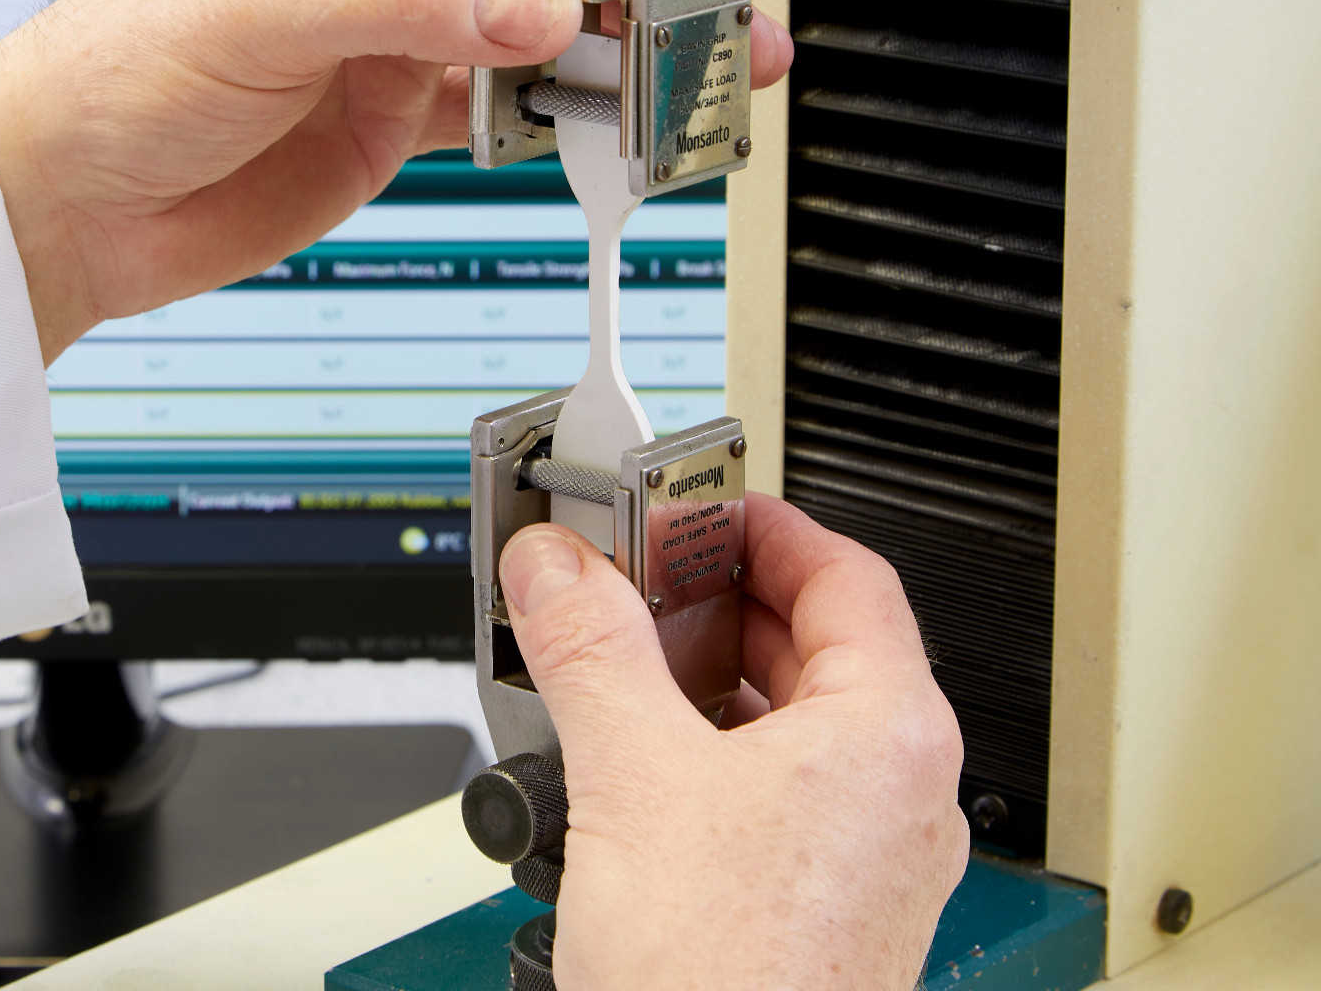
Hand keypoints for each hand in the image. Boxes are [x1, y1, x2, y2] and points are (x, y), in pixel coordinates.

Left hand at [0, 0, 793, 359]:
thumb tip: (536, 2)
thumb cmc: (117, 65)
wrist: (70, 205)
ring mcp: (399, 31)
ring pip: (538, 30)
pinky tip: (604, 131)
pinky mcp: (401, 113)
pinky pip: (510, 108)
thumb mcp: (268, 4)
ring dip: (608, 59)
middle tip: (698, 22)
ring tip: (676, 84)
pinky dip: (561, 125)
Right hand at [498, 494, 966, 989]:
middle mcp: (896, 791)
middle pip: (809, 645)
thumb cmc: (730, 981)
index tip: (692, 508)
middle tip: (626, 582)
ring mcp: (863, 855)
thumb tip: (555, 566)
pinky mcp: (818, 906)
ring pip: (781, 725)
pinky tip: (626, 774)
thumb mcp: (634, 775)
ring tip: (608, 673)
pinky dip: (698, 759)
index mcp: (889, 732)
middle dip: (706, 606)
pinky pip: (766, 794)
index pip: (845, 572)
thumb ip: (589, 646)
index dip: (759, 523)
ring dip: (693, 687)